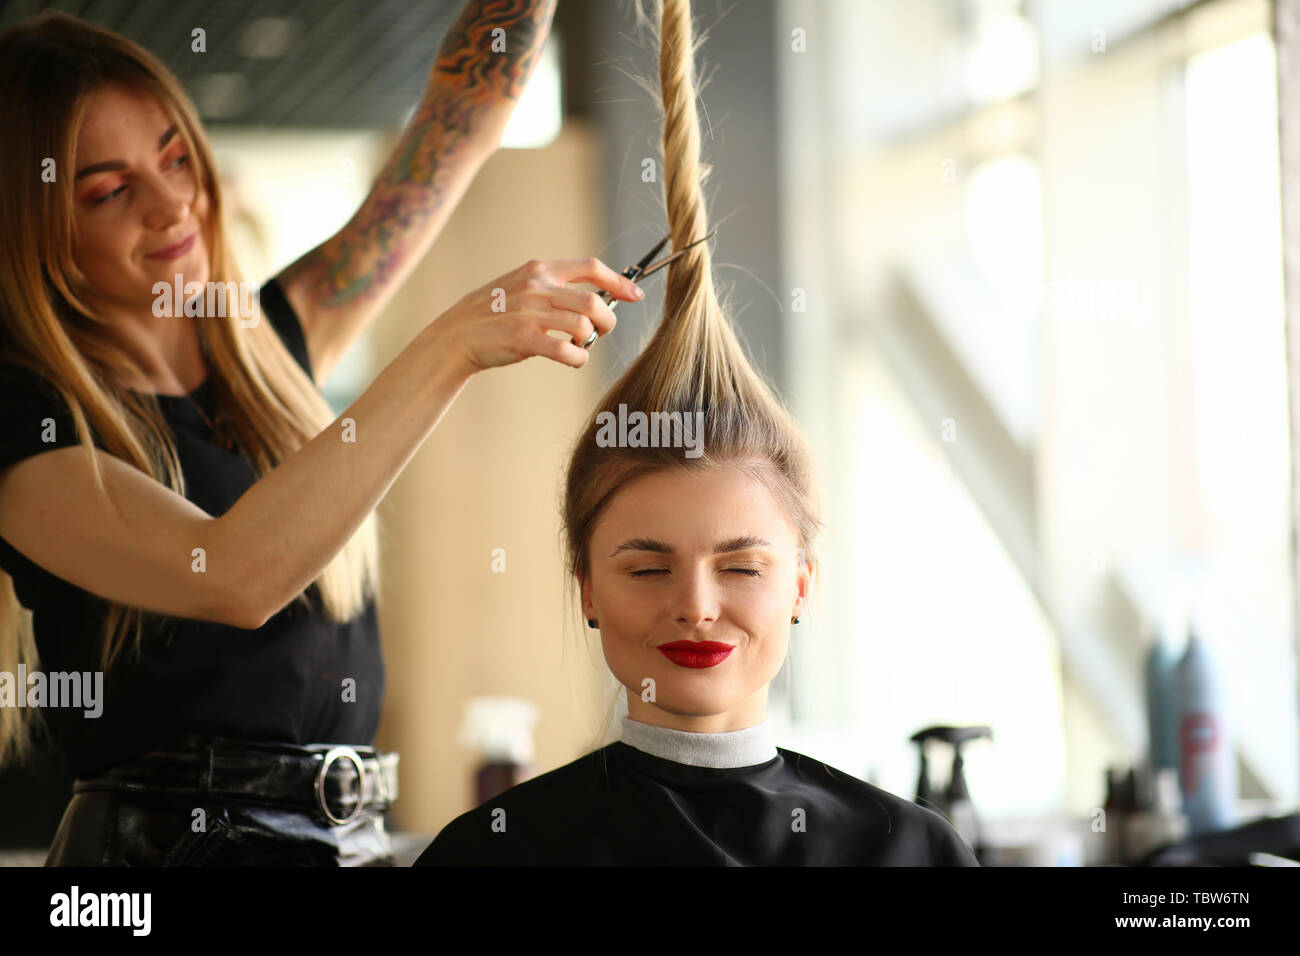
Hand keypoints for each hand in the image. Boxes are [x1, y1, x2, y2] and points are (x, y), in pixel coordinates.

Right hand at [430, 258, 643, 375]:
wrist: (457, 335)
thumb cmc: (494, 313)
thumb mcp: (522, 285)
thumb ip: (553, 287)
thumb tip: (595, 297)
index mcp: (539, 269)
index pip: (590, 267)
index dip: (618, 282)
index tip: (635, 295)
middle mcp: (537, 287)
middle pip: (594, 301)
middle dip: (608, 320)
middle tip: (603, 331)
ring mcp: (530, 313)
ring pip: (584, 326)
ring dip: (591, 341)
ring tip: (581, 346)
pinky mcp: (524, 339)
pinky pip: (567, 351)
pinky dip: (578, 358)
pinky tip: (573, 360)